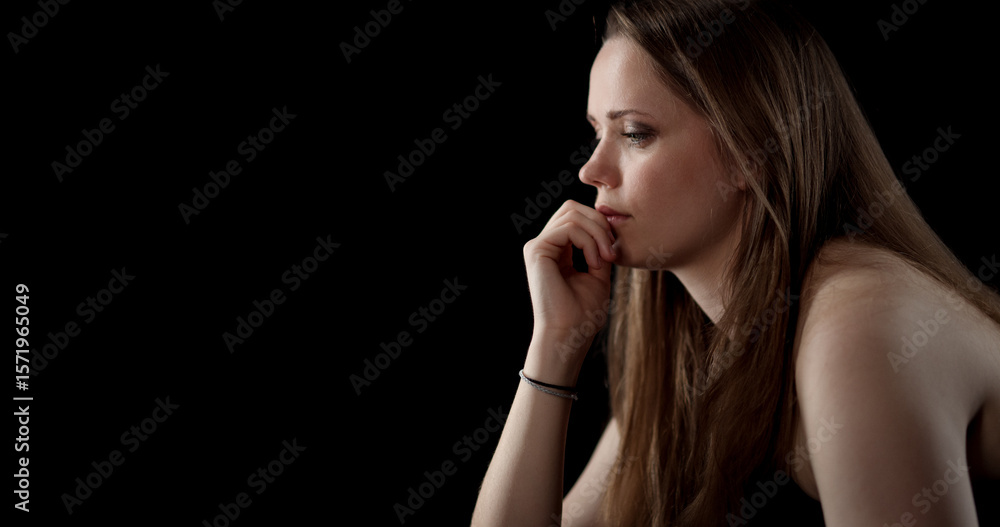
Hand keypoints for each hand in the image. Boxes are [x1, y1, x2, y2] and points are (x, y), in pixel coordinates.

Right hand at [522, 200, 617, 381]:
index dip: (599, 225)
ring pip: (572, 214)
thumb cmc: (583, 313)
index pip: (576, 217)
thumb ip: (600, 249)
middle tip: (612, 251)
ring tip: (605, 260)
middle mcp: (543, 245)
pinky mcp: (536, 250)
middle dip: (599, 223)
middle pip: (572, 208)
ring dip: (597, 233)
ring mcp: (537, 247)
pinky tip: (595, 262)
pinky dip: (589, 241)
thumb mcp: (598, 274)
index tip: (615, 251)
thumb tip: (608, 226)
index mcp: (555, 250)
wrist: (569, 335)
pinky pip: (568, 227)